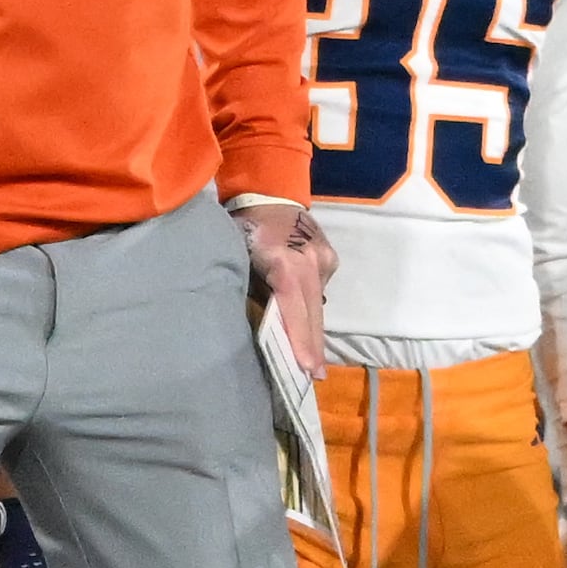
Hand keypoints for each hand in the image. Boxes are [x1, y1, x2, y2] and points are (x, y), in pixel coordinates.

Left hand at [237, 200, 334, 373]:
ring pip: (318, 303)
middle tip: (314, 378)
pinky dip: (311, 305)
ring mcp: (324, 258)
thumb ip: (249, 289)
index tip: (309, 369)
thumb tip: (258, 323)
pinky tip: (306, 322)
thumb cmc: (245, 225)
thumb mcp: (237, 256)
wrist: (271, 189)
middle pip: (313, 313)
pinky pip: (319, 288)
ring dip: (313, 330)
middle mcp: (310, 262)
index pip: (294, 310)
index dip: (301, 341)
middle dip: (313, 346)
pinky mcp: (329, 256)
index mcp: (284, 263)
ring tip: (312, 361)